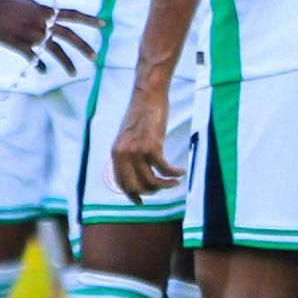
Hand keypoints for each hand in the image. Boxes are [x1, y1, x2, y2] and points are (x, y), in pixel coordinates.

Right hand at [0, 0, 100, 76]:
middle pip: (69, 36)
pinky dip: (39, 66)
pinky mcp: (20, 45)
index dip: (89, 20)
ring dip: (67, 63)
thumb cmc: (6, 2)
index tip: (104, 24)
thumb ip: (41, 13)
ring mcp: (32, 35)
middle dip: (84, 47)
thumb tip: (49, 17)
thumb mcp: (29, 4)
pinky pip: (34, 60)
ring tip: (75, 73)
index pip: (73, 15)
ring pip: (56, 51)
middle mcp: (43, 23)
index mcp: (46, 11)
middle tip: (96, 57)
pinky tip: (43, 71)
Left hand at [111, 80, 182, 201]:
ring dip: (166, 185)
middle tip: (162, 189)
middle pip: (136, 186)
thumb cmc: (141, 114)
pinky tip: (180, 171)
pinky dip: (174, 173)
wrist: (148, 96)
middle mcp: (124, 154)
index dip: (132, 195)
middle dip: (151, 192)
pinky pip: (165, 169)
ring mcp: (137, 151)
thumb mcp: (128, 137)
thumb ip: (128, 154)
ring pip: (152, 181)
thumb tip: (137, 172)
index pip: (121, 183)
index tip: (141, 201)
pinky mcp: (152, 147)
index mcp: (116, 153)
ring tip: (175, 182)